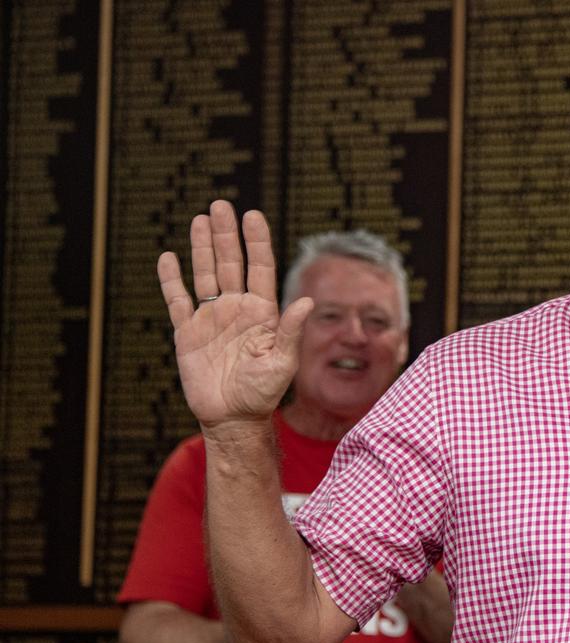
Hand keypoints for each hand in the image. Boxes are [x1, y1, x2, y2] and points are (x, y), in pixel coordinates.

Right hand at [157, 201, 312, 429]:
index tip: (252, 215)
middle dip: (226, 234)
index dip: (257, 242)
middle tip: (221, 204)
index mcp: (262, 313)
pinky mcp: (187, 332)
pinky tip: (169, 257)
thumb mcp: (282, 363)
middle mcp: (237, 309)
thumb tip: (308, 302)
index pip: (260, 268)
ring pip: (205, 274)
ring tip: (200, 219)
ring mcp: (211, 319)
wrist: (233, 418)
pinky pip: (177, 300)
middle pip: (231, 263)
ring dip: (202, 247)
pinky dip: (171, 279)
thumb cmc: (263, 394)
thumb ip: (290, 332)